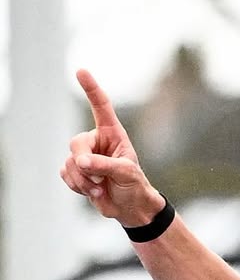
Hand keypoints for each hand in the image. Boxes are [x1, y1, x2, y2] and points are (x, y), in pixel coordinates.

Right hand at [60, 69, 164, 227]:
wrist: (130, 208)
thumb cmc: (134, 185)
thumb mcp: (126, 173)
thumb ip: (104, 165)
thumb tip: (80, 161)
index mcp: (112, 134)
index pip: (101, 107)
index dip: (91, 89)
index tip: (81, 71)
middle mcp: (96, 141)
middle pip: (76, 143)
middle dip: (85, 164)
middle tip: (99, 179)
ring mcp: (84, 156)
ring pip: (70, 162)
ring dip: (83, 181)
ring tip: (100, 188)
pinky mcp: (76, 172)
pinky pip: (65, 174)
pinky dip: (77, 186)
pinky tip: (92, 192)